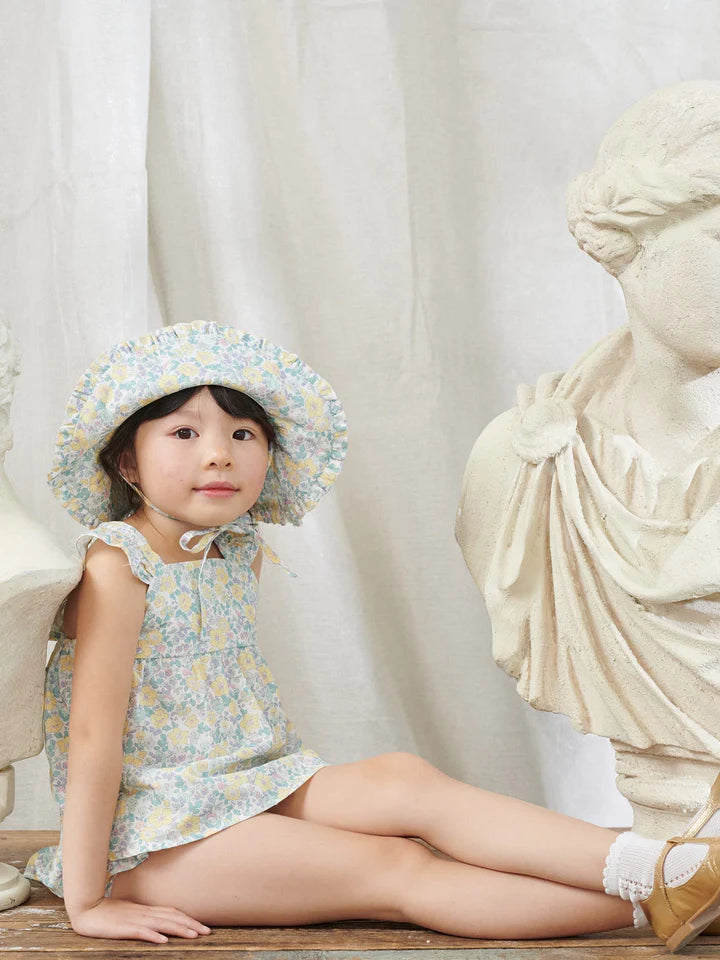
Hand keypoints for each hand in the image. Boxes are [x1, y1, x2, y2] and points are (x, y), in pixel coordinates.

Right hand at [68, 896, 211, 942]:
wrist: (88, 910)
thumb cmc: (109, 914)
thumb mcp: (131, 915)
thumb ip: (145, 918)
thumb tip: (161, 926)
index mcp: (147, 910)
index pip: (173, 913)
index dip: (188, 919)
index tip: (203, 927)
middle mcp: (144, 913)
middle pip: (172, 917)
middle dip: (191, 924)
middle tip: (207, 932)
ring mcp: (135, 920)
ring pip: (161, 924)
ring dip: (178, 929)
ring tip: (193, 935)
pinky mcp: (124, 928)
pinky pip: (141, 931)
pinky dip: (153, 935)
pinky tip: (163, 940)